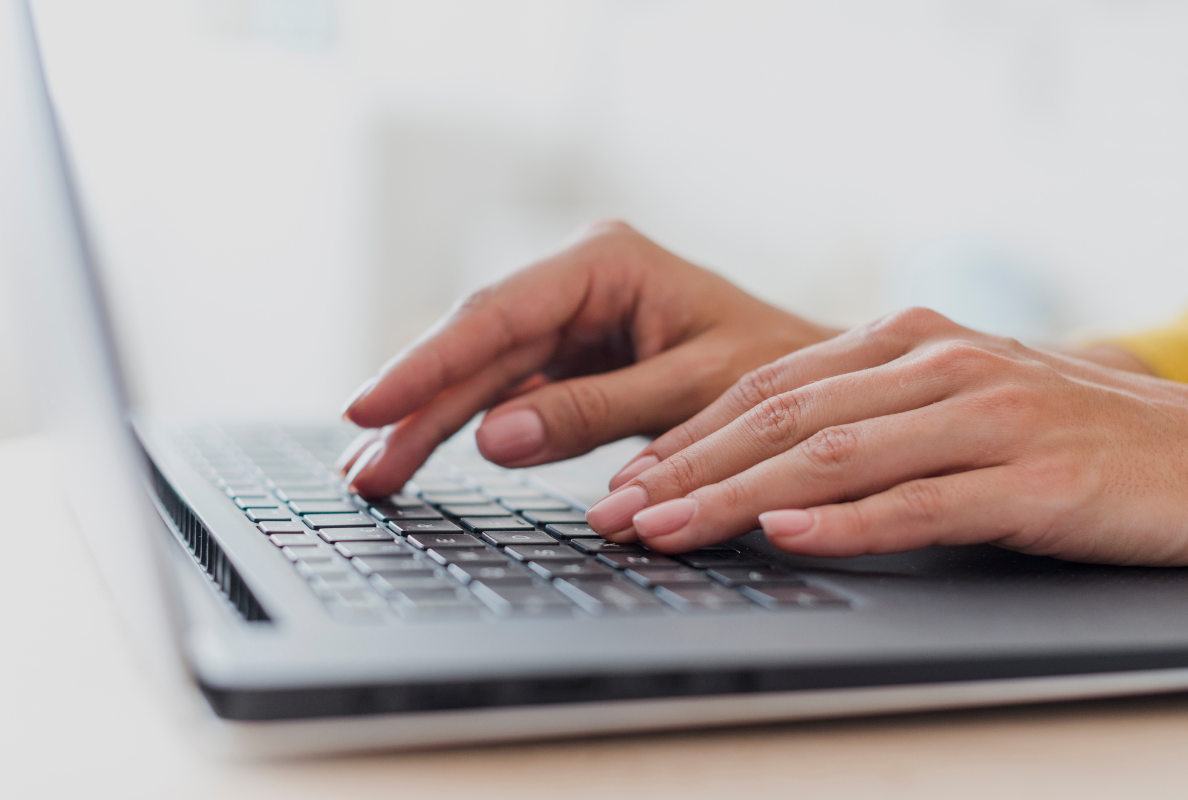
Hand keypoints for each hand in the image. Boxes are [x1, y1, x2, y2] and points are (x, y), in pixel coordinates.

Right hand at [339, 221, 836, 495]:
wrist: (820, 380)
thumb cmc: (778, 368)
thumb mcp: (691, 388)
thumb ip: (595, 409)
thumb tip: (494, 436)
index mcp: (607, 262)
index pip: (498, 315)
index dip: (427, 364)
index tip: (369, 407)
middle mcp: (578, 282)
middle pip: (477, 348)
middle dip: (415, 406)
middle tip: (361, 467)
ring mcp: (572, 320)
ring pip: (482, 373)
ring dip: (426, 422)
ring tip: (372, 473)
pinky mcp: (573, 358)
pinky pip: (508, 393)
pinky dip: (465, 427)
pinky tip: (418, 452)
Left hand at [585, 308, 1187, 565]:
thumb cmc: (1063, 433)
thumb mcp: (952, 401)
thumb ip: (865, 416)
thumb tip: (762, 470)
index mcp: (907, 340)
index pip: (769, 386)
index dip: (689, 436)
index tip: (628, 479)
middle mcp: (936, 363)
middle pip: (783, 417)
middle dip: (687, 469)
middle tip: (618, 512)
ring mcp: (986, 416)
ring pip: (836, 456)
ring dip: (738, 497)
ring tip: (670, 530)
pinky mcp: (1034, 476)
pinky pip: (923, 501)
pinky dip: (848, 521)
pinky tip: (788, 536)